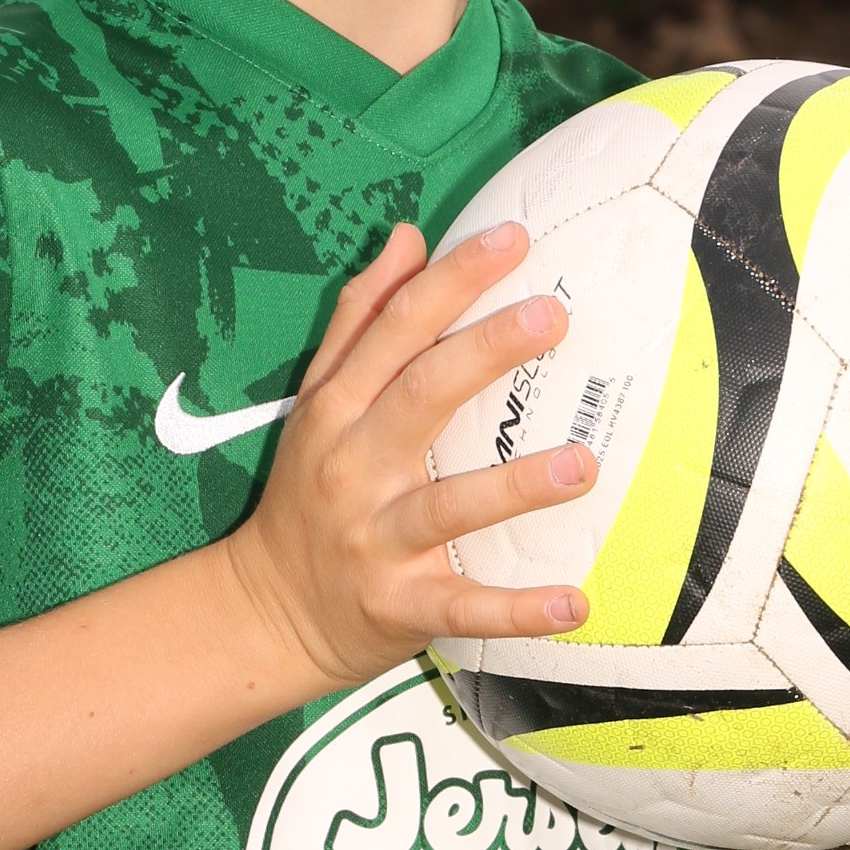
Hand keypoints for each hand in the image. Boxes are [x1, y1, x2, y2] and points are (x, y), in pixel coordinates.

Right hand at [225, 221, 595, 695]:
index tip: (511, 239)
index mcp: (338, 410)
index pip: (395, 329)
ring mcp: (377, 540)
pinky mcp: (401, 606)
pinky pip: (465, 608)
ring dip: (516, 486)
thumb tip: (406, 238)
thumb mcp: (318, 401)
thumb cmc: (308, 493)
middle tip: (552, 316)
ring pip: (450, 507)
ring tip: (582, 464)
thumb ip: (360, 320)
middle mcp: (355, 468)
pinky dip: (517, 611)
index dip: (452, 281)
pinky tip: (575, 604)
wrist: (267, 610)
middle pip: (421, 399)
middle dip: (485, 353)